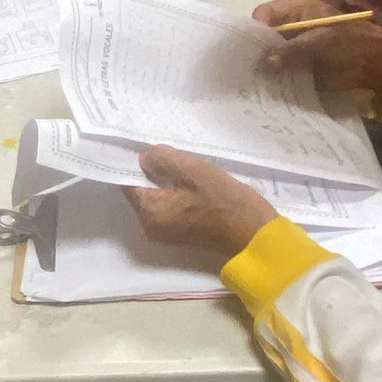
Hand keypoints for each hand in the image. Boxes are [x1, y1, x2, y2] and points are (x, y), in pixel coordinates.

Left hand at [121, 146, 277, 259]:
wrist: (254, 235)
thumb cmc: (224, 201)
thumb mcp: (193, 170)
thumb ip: (163, 159)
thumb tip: (143, 157)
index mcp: (149, 212)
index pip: (128, 181)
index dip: (135, 162)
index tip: (145, 145)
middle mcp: (150, 226)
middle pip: (141, 190)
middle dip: (153, 171)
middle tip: (171, 153)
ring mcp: (165, 232)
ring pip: (156, 197)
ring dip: (166, 181)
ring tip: (184, 165)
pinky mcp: (179, 233)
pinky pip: (168, 206)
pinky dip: (175, 193)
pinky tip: (191, 182)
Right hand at [255, 0, 381, 98]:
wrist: (379, 67)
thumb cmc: (353, 44)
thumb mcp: (323, 43)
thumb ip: (294, 51)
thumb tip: (266, 62)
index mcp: (298, 10)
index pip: (266, 13)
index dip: (257, 28)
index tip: (251, 49)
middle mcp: (292, 26)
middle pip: (264, 34)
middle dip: (256, 50)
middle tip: (247, 68)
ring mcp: (295, 47)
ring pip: (270, 54)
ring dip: (264, 67)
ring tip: (254, 81)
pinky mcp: (299, 66)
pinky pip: (280, 71)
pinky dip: (275, 79)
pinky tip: (267, 88)